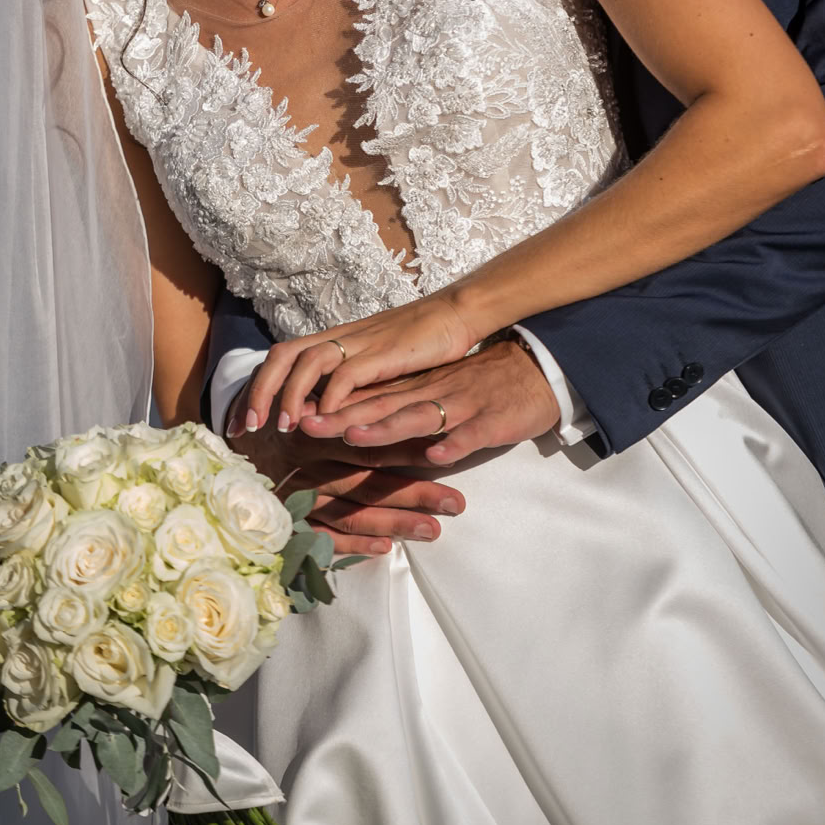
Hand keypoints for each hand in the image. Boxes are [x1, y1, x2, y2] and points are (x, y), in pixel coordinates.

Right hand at [225, 395, 465, 557]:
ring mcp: (294, 498)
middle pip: (368, 478)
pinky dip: (351, 546)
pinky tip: (386, 551)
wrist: (217, 451)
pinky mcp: (283, 524)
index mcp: (314, 429)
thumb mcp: (300, 402)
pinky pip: (320, 538)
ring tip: (435, 530)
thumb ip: (339, 406)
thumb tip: (394, 398)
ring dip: (393, 522)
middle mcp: (306, 463)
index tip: (449, 452)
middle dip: (414, 491)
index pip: (369, 440)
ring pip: (350, 511)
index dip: (410, 446)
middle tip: (458, 503)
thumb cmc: (273, 420)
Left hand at [244, 291, 479, 431]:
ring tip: (284, 429)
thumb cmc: (415, 345)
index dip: (254, 388)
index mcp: (332, 339)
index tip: (239, 423)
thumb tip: (315, 409)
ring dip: (291, 396)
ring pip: (309, 363)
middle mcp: (339, 337)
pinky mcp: (385, 353)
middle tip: (247, 429)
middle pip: (282, 356)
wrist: (453, 315)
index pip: (278, 358)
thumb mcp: (371, 363)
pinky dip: (332, 397)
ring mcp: (360, 343)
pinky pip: (348, 372)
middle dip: (259, 392)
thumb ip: (344, 381)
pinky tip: (327, 420)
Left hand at [299, 340, 561, 465]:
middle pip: (379, 405)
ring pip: (419, 415)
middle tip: (302, 425)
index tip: (290, 417)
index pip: (363, 399)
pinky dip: (454, 442)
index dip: (328, 408)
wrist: (533, 371)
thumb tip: (354, 424)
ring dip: (387, 426)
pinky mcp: (492, 419)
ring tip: (356, 435)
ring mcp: (460, 406)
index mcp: (413, 391)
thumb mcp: (432, 393)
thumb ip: (398, 407)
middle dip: (340, 418)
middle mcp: (430, 395)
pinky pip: (471, 432)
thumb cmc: (479, 387)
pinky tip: (438, 453)